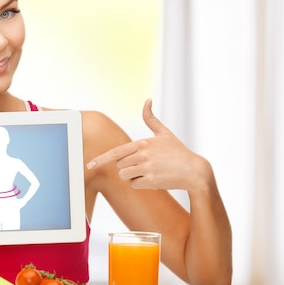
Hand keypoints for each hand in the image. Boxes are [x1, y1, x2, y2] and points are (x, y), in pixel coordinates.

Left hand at [87, 99, 208, 191]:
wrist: (194, 171)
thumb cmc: (178, 152)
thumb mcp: (164, 133)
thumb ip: (151, 118)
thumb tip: (147, 100)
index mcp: (143, 143)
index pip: (116, 152)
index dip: (100, 159)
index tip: (89, 165)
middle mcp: (143, 155)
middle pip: (119, 166)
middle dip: (127, 167)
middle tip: (144, 165)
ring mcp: (147, 168)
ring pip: (124, 176)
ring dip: (132, 176)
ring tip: (148, 172)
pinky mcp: (151, 181)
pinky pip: (134, 185)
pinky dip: (140, 184)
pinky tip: (153, 179)